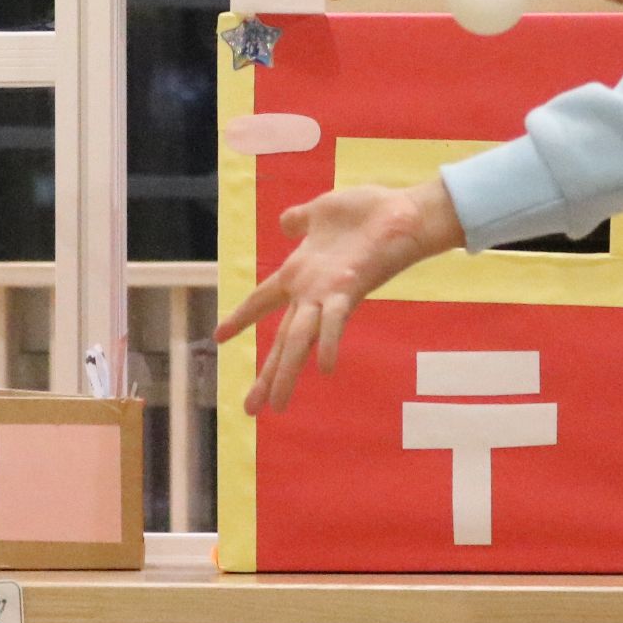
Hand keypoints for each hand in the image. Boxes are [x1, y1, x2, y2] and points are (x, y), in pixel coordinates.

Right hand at [214, 180, 459, 415]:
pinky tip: (322, 370)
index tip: (217, 338)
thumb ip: (300, 221)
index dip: (241, 317)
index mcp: (300, 273)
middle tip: (250, 411)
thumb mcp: (321, 211)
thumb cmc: (369, 212)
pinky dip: (328, 343)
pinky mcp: (349, 290)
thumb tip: (284, 223)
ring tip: (276, 407)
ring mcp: (329, 295)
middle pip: (282, 340)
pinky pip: (335, 320)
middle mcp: (312, 293)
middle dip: (267, 375)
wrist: (405, 212)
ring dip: (286, 373)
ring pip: (299, 339)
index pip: (262, 299)